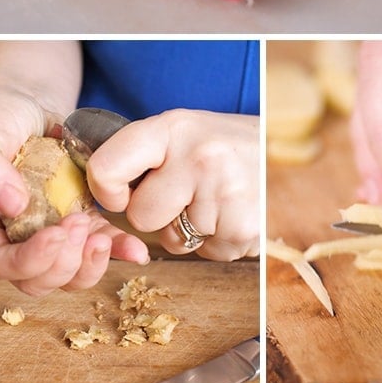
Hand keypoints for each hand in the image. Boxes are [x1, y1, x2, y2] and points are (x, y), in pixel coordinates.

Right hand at [0, 88, 148, 296]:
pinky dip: (118, 251)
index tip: (56, 234)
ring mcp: (46, 237)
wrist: (32, 107)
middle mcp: (9, 240)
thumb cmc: (0, 120)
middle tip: (81, 225)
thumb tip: (11, 206)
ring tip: (105, 239)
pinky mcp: (78, 226)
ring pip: (68, 275)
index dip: (29, 260)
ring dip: (89, 265)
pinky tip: (136, 249)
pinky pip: (98, 249)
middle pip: (36, 279)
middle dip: (63, 263)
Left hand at [86, 109, 259, 259]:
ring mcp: (225, 193)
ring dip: (193, 231)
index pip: (107, 168)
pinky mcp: (245, 227)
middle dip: (159, 216)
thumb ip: (141, 156)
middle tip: (187, 194)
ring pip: (176, 242)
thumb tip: (96, 195)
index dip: (104, 192)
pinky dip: (220, 242)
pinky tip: (235, 213)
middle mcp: (198, 157)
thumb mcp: (182, 132)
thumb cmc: (223, 145)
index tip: (117, 196)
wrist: (285, 148)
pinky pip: (210, 254)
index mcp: (173, 128)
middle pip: (141, 217)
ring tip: (218, 199)